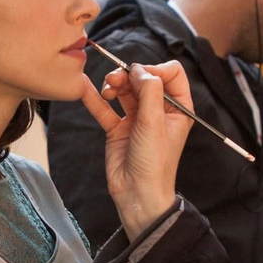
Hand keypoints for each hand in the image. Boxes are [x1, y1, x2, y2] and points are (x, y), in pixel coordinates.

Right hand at [78, 61, 195, 238]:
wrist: (138, 193)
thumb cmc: (154, 163)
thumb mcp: (155, 121)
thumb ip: (149, 90)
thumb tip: (139, 69)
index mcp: (177, 108)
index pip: (171, 74)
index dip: (155, 70)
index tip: (140, 76)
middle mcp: (158, 111)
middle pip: (143, 79)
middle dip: (128, 75)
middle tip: (115, 79)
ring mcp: (137, 119)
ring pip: (124, 90)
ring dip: (113, 84)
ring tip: (107, 89)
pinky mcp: (118, 129)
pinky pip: (105, 108)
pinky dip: (95, 98)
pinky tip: (85, 88)